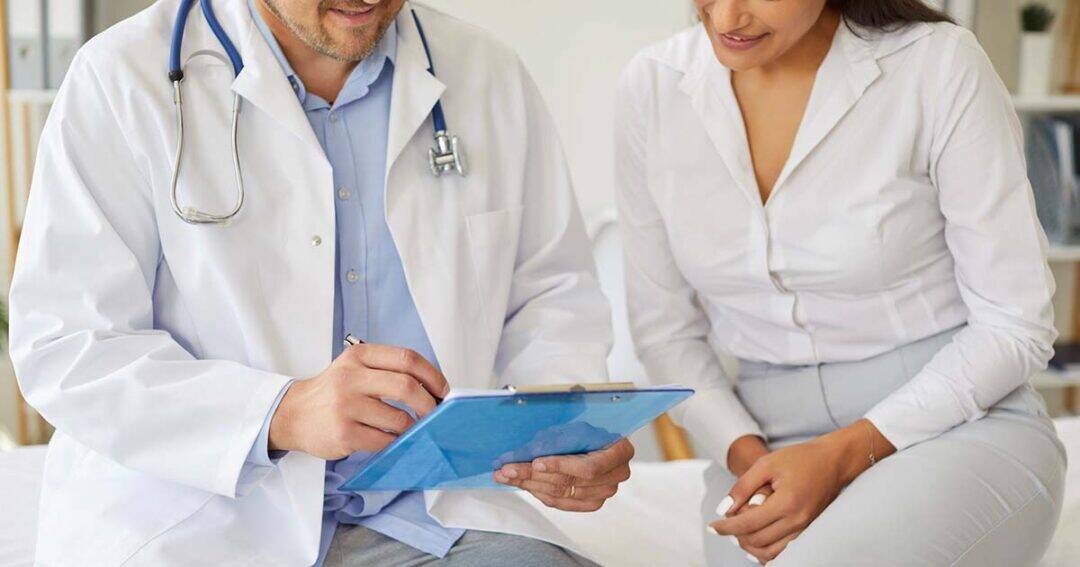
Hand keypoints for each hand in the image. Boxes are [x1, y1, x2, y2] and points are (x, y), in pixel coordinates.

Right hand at [268, 343, 449, 459]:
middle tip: (433, 413)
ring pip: (398, 419)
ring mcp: (346, 406)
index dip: (432, 375)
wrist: (293, 414)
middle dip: (428, 403)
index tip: (442, 390)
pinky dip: (393, 442)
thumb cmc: (332, 392)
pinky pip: (384, 441)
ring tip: (408, 428)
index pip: (407, 358)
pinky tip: (389, 439)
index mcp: (359, 355)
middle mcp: (350, 377)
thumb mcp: (355, 368)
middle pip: (407, 387)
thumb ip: (387, 371)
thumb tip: (432, 388)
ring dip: (410, 428)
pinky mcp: (344, 433)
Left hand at [493, 438, 634, 511]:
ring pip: (561, 493)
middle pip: (570, 482)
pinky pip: (561, 502)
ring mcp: (605, 493)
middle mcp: (617, 475)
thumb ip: (561, 437)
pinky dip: (538, 492)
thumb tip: (530, 446)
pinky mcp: (592, 503)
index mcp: (620, 451)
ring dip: (529, 484)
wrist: (600, 440)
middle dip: (533, 475)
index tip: (536, 462)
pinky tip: (522, 483)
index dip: (561, 466)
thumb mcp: (578, 425)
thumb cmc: (589, 428)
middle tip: (507, 469)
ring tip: (506, 475)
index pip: (589, 467)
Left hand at [709, 420, 893, 563]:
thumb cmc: (799, 458)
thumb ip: (742, 487)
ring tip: (738, 531)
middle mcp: (798, 521)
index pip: (747, 524)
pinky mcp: (808, 530)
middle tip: (725, 524)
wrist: (833, 462)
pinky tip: (754, 539)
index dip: (726, 527)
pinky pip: (783, 550)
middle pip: (756, 541)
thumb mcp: (766, 464)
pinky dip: (765, 549)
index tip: (712, 526)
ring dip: (749, 545)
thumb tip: (723, 510)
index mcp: (787, 503)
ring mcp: (805, 528)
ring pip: (770, 552)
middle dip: (736, 535)